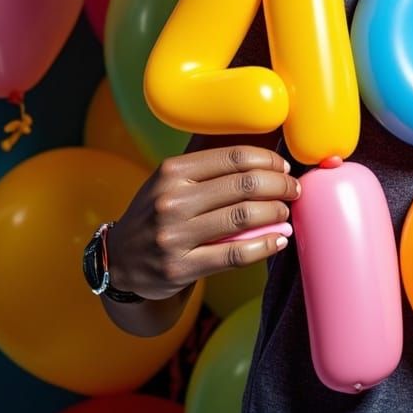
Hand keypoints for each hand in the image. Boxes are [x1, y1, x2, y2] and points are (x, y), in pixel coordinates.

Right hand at [107, 145, 299, 300]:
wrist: (119, 261)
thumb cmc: (157, 213)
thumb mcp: (170, 180)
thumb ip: (208, 165)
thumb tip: (261, 143)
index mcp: (172, 172)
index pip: (234, 157)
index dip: (268, 161)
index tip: (284, 167)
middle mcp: (171, 201)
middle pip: (245, 185)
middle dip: (280, 185)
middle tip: (293, 189)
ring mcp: (173, 236)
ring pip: (243, 217)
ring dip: (276, 212)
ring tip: (286, 213)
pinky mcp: (179, 269)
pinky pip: (235, 256)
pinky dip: (265, 246)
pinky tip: (280, 240)